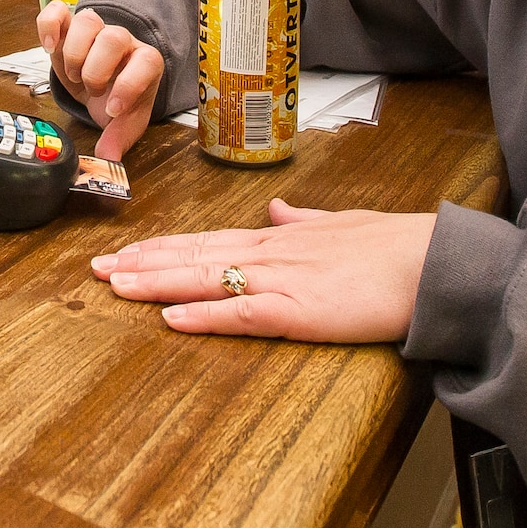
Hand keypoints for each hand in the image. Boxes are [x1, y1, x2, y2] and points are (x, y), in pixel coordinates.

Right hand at [37, 1, 162, 160]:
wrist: (104, 84)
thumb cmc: (117, 100)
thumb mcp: (125, 123)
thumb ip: (118, 139)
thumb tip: (109, 159)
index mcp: (145, 63)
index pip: (146, 62)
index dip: (129, 85)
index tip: (111, 109)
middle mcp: (122, 42)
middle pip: (114, 37)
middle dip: (97, 69)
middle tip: (91, 90)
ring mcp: (94, 30)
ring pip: (88, 21)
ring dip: (75, 53)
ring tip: (73, 76)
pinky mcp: (67, 27)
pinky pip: (58, 10)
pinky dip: (49, 26)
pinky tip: (49, 47)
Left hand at [91, 199, 436, 340]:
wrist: (431, 262)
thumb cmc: (393, 247)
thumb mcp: (341, 224)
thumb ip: (304, 219)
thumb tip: (278, 209)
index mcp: (279, 237)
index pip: (207, 240)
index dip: (163, 246)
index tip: (126, 250)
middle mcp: (270, 253)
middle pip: (193, 256)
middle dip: (141, 262)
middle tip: (95, 268)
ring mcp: (282, 280)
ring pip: (205, 279)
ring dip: (156, 283)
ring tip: (114, 285)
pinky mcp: (299, 311)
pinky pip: (241, 313)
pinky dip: (204, 316)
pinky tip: (171, 318)